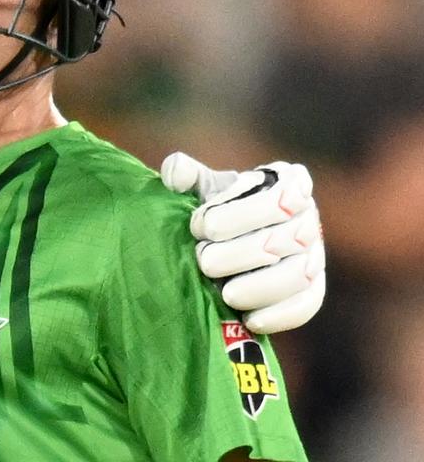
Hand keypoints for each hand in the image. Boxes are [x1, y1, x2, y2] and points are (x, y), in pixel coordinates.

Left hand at [161, 152, 324, 334]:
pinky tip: (248, 318)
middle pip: (281, 241)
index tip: (200, 226)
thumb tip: (174, 170)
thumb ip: (186, 175)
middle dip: (234, 255)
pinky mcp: (313, 289)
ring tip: (224, 293)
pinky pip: (306, 305)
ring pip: (297, 275)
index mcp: (288, 184)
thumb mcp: (204, 188)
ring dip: (255, 288)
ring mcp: (316, 255)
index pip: (276, 200)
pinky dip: (278, 315)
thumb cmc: (219, 208)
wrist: (234, 240)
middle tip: (203, 260)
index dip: (233, 216)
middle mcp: (309, 218)